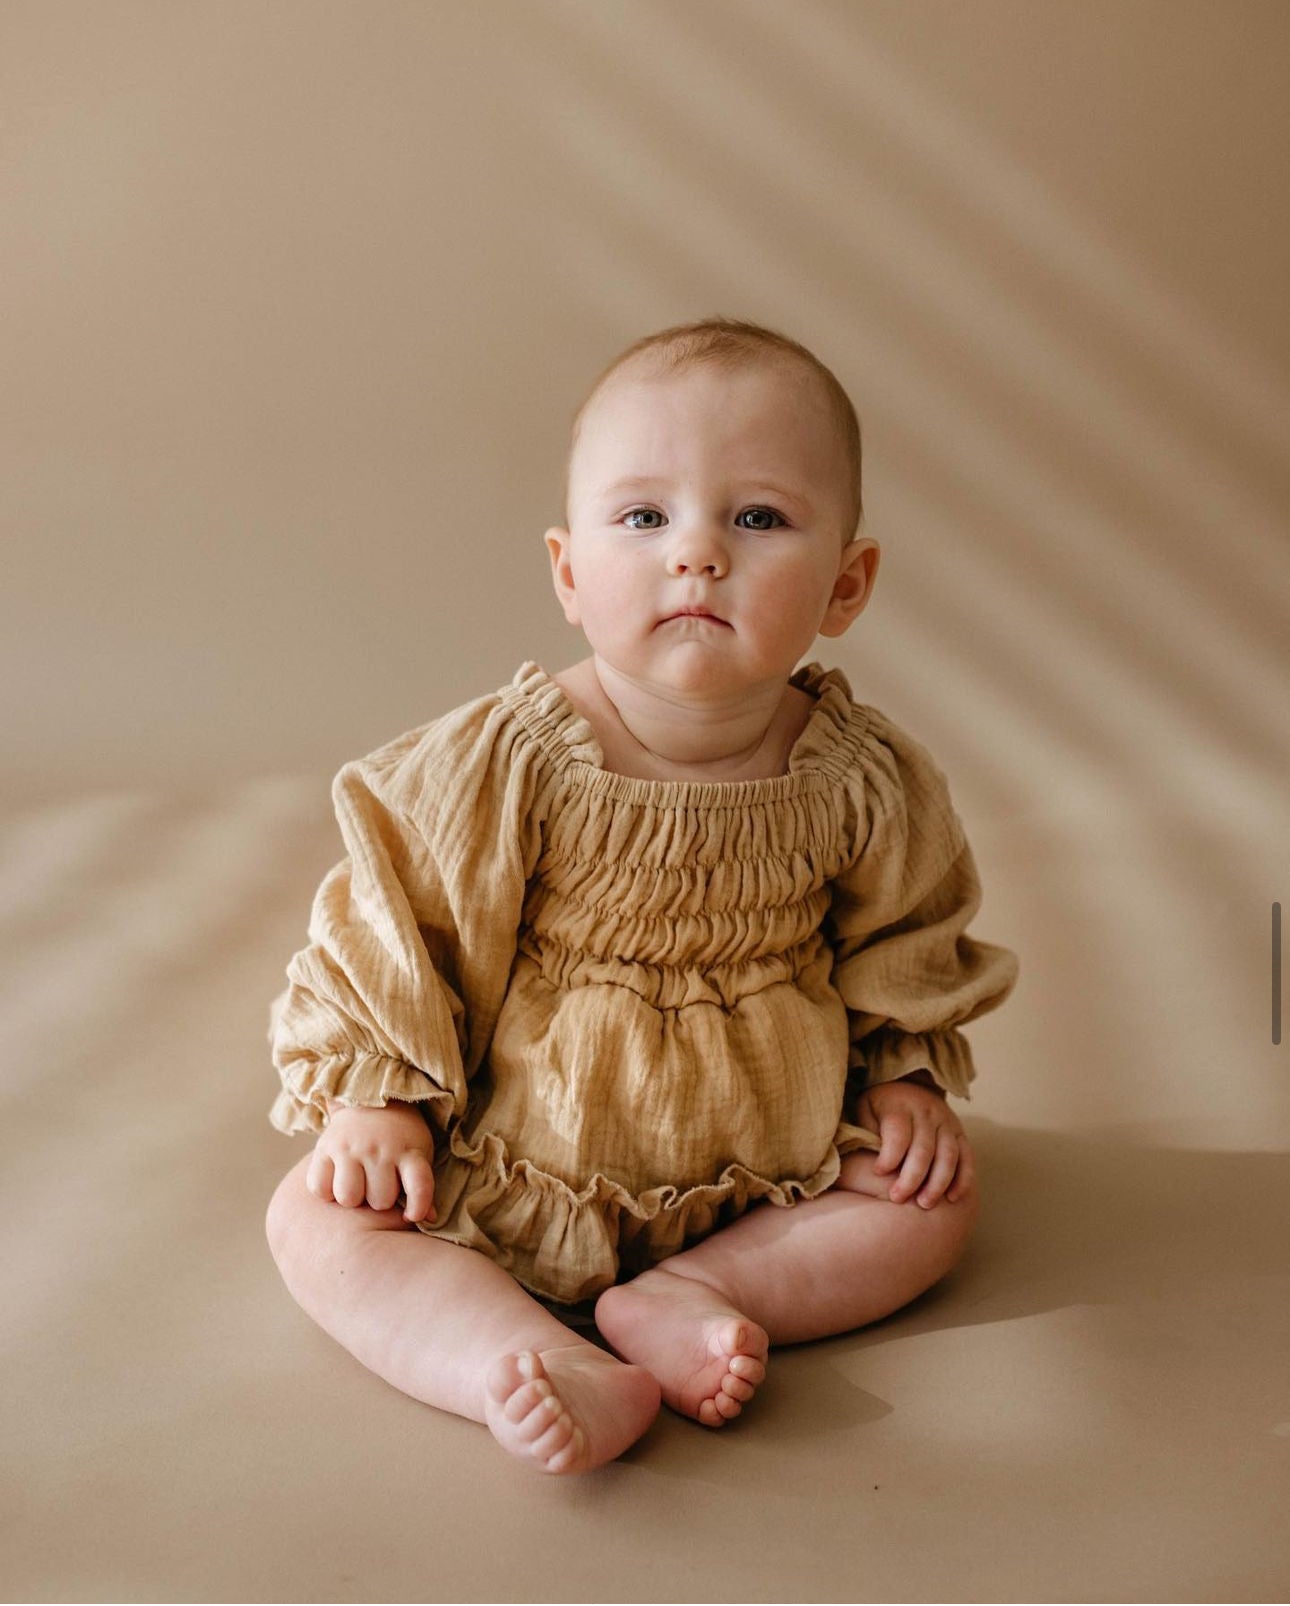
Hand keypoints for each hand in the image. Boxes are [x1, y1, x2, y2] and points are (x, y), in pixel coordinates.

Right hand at [307, 1100, 436, 1222]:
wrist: (370, 1100)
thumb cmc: (399, 1138)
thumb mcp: (418, 1154)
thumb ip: (421, 1187)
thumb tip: (428, 1219)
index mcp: (409, 1150)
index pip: (419, 1185)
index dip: (418, 1206)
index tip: (411, 1216)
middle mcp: (379, 1148)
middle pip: (379, 1200)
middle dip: (380, 1199)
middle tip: (379, 1183)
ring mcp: (351, 1147)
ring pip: (348, 1198)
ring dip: (353, 1197)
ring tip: (358, 1183)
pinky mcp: (325, 1147)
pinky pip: (320, 1188)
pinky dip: (326, 1191)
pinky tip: (336, 1179)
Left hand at [854, 1076, 974, 1208]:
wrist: (911, 1084)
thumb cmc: (882, 1106)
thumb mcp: (866, 1108)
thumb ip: (867, 1131)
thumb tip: (869, 1160)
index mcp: (900, 1106)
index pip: (898, 1134)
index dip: (889, 1156)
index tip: (878, 1173)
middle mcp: (927, 1113)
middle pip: (923, 1149)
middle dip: (911, 1178)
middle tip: (898, 1198)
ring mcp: (946, 1122)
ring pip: (948, 1156)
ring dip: (938, 1183)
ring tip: (924, 1204)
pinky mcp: (960, 1133)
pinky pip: (966, 1157)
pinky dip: (963, 1179)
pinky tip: (952, 1198)